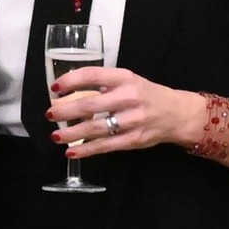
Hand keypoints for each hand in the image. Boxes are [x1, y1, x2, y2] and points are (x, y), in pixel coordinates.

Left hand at [47, 64, 204, 158]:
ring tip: (55, 136)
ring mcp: (133, 120)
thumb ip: (103, 84)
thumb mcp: (128, 81)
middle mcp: (130, 97)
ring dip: (72, 134)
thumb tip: (67, 94)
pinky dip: (86, 150)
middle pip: (90, 105)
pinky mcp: (135, 139)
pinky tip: (71, 152)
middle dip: (65, 111)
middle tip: (50, 114)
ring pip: (96, 128)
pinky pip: (106, 146)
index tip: (55, 89)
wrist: (177, 113)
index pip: (93, 76)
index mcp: (125, 78)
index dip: (70, 81)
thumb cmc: (146, 95)